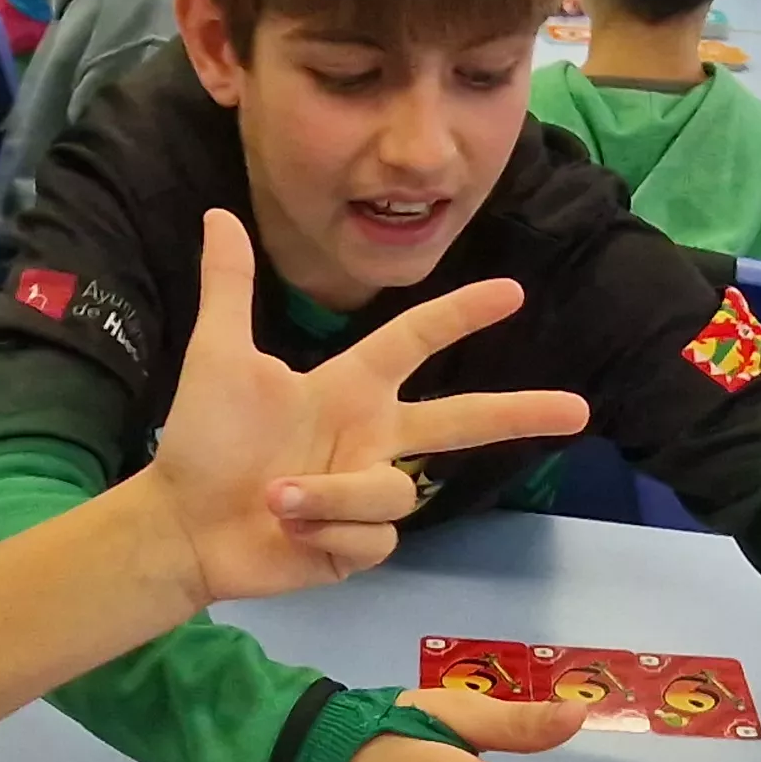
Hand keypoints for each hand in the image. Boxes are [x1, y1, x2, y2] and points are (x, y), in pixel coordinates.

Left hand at [129, 208, 575, 602]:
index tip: (513, 291)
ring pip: (394, 493)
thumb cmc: (203, 441)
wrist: (181, 523)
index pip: (416, 341)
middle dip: (520, 413)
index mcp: (349, 387)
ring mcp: (368, 492)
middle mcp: (371, 436)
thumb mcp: (217, 357)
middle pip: (462, 420)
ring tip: (274, 498)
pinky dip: (326, 534)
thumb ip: (230, 288)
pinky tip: (289, 534)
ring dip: (333, 496)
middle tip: (579, 410)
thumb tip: (218, 215)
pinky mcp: (360, 545)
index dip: (460, 314)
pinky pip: (372, 538)